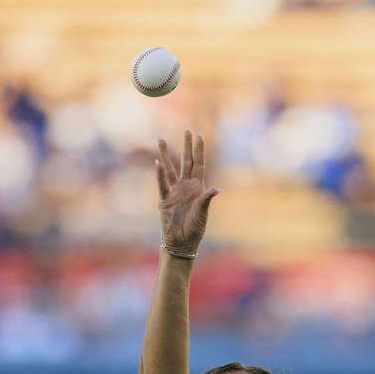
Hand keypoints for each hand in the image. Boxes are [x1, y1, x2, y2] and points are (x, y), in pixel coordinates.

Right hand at [155, 129, 218, 253]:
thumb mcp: (202, 214)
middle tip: (187, 130)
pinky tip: (158, 163)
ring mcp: (174, 192)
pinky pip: (162, 185)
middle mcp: (186, 187)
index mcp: (197, 188)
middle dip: (186, 146)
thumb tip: (216, 189)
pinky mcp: (165, 200)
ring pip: (170, 169)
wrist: (182, 243)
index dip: (199, 151)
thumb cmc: (195, 230)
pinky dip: (160, 174)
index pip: (198, 165)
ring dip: (166, 154)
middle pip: (185, 162)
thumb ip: (206, 200)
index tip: (199, 136)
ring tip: (161, 140)